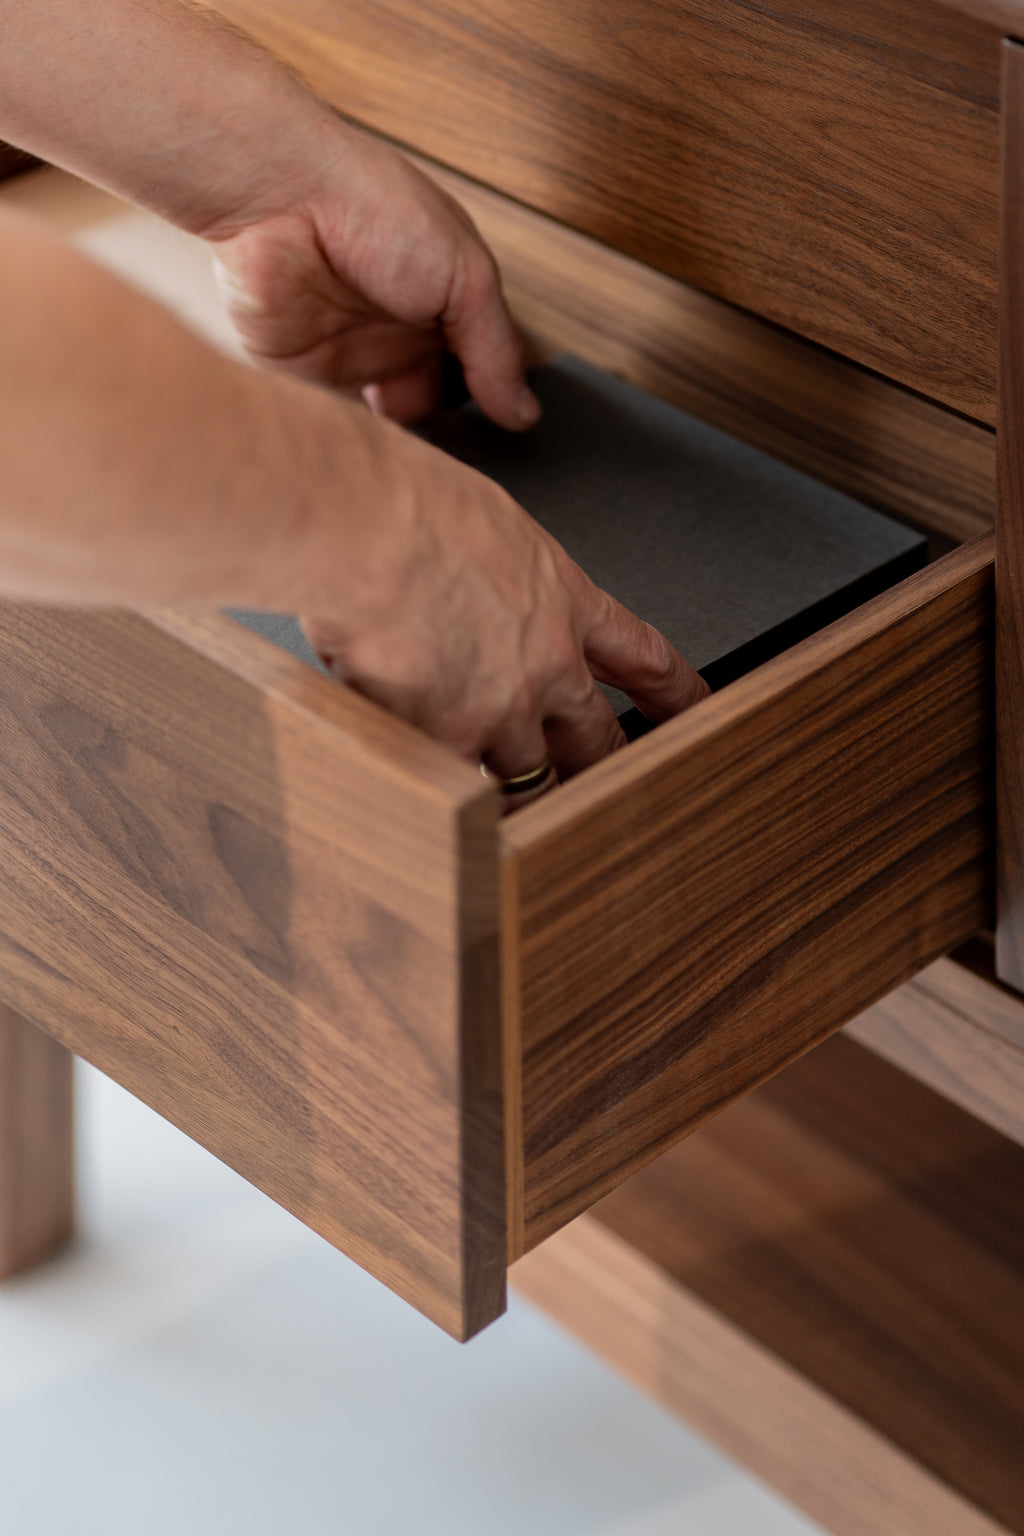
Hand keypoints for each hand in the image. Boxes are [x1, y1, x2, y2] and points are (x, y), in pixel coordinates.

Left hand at [203, 120, 537, 430]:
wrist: (278, 198)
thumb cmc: (373, 205)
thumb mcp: (466, 277)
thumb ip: (497, 350)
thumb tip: (525, 411)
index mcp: (443, 299)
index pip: (482, 367)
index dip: (498, 402)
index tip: (510, 439)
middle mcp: (400, 330)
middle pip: (439, 404)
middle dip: (454, 436)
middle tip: (468, 461)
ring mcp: (354, 355)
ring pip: (393, 425)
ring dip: (409, 445)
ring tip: (428, 462)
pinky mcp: (307, 376)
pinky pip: (341, 426)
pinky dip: (361, 444)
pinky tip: (383, 452)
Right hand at [297, 428, 708, 782]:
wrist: (360, 528)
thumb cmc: (407, 506)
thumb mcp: (486, 522)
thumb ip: (500, 571)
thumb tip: (482, 582)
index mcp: (563, 599)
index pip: (643, 657)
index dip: (672, 693)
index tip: (690, 710)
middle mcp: (544, 665)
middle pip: (595, 740)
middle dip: (597, 767)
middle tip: (594, 786)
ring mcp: (497, 712)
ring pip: (527, 780)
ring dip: (516, 794)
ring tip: (500, 807)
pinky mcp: (442, 743)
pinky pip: (452, 787)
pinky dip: (440, 792)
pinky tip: (425, 793)